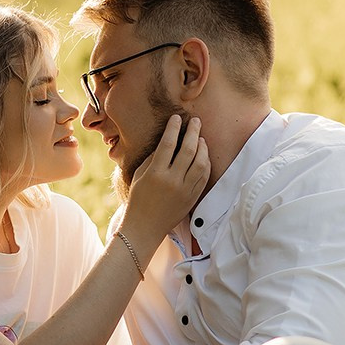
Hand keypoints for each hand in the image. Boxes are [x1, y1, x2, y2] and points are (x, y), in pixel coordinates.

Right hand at [121, 115, 208, 247]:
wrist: (145, 226)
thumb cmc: (138, 198)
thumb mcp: (140, 175)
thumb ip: (154, 157)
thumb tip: (168, 140)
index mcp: (156, 173)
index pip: (168, 144)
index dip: (174, 128)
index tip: (177, 118)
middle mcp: (172, 181)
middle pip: (188, 150)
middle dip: (193, 132)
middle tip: (195, 121)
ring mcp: (185, 190)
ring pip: (201, 162)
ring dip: (202, 147)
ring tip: (200, 138)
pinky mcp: (193, 197)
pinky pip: (204, 176)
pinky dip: (206, 163)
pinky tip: (203, 155)